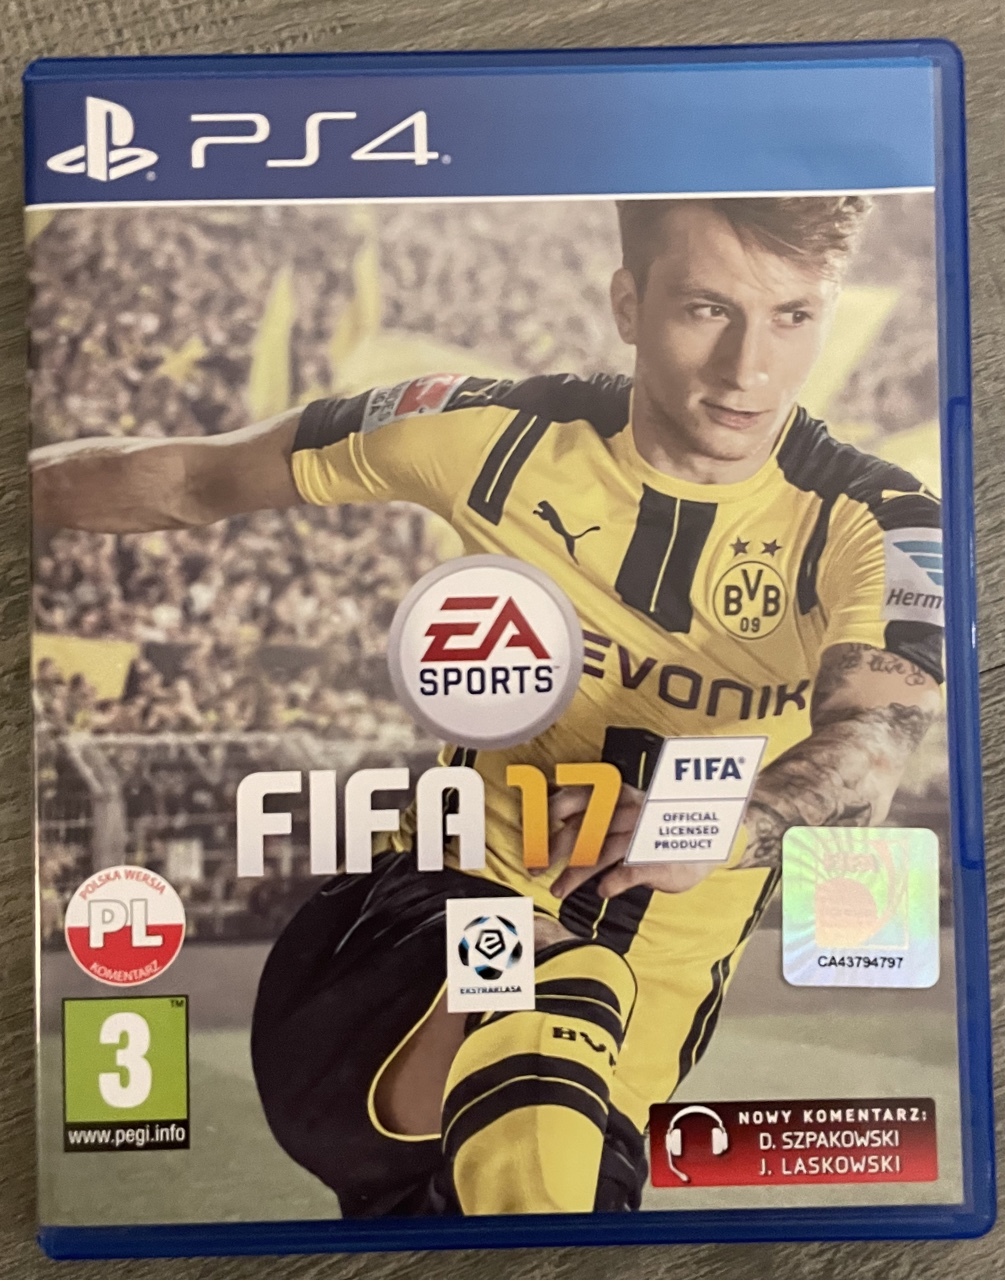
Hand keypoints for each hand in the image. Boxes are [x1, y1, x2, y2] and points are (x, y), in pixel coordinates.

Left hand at [546, 783, 715, 900]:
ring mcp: (644, 835)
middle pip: (582, 828)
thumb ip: (590, 810)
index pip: (575, 797)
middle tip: (535, 868)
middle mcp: (628, 810)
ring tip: (558, 890)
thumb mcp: (623, 810)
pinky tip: (602, 891)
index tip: (530, 833)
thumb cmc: (652, 829)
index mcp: (616, 794)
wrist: (702, 845)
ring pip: (601, 852)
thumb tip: (549, 804)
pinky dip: (614, 881)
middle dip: (554, 849)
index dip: (549, 813)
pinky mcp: (659, 860)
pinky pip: (630, 870)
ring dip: (575, 874)